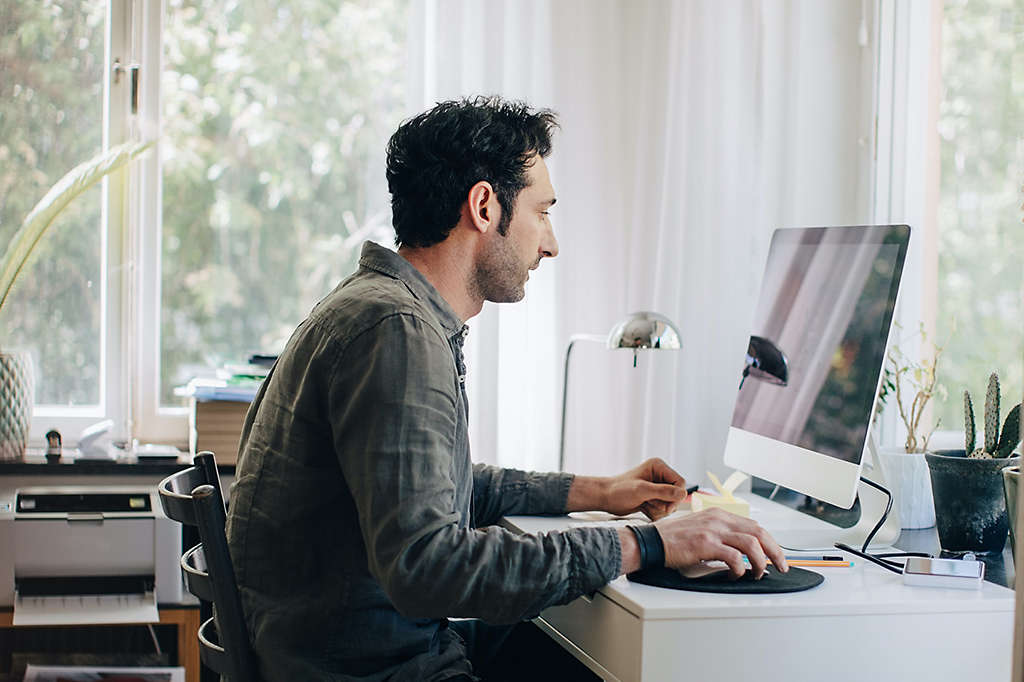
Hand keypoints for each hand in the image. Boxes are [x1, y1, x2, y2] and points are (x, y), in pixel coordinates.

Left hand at [602, 457, 687, 519]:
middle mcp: (660, 476)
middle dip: (665, 504)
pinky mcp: (653, 498)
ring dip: (659, 509)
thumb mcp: (642, 490)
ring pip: (670, 504)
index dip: (676, 495)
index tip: (666, 505)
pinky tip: (643, 508)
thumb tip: (683, 494)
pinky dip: (655, 513)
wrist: (605, 498)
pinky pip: (663, 510)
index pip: (680, 482)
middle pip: (677, 495)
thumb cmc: (619, 490)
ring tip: (644, 504)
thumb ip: (663, 492)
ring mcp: (657, 488)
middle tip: (650, 503)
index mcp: (658, 467)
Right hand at [653, 507, 788, 578]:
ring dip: (760, 562)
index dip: (770, 541)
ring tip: (758, 573)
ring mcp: (712, 530)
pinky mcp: (705, 544)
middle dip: (775, 551)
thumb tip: (740, 550)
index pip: (754, 525)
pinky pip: (734, 557)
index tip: (775, 554)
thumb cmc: (671, 539)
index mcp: (718, 514)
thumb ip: (719, 533)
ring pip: (751, 544)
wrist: (651, 541)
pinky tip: (736, 575)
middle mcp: (718, 518)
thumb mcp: (699, 527)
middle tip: (781, 566)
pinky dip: (740, 569)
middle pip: (759, 532)